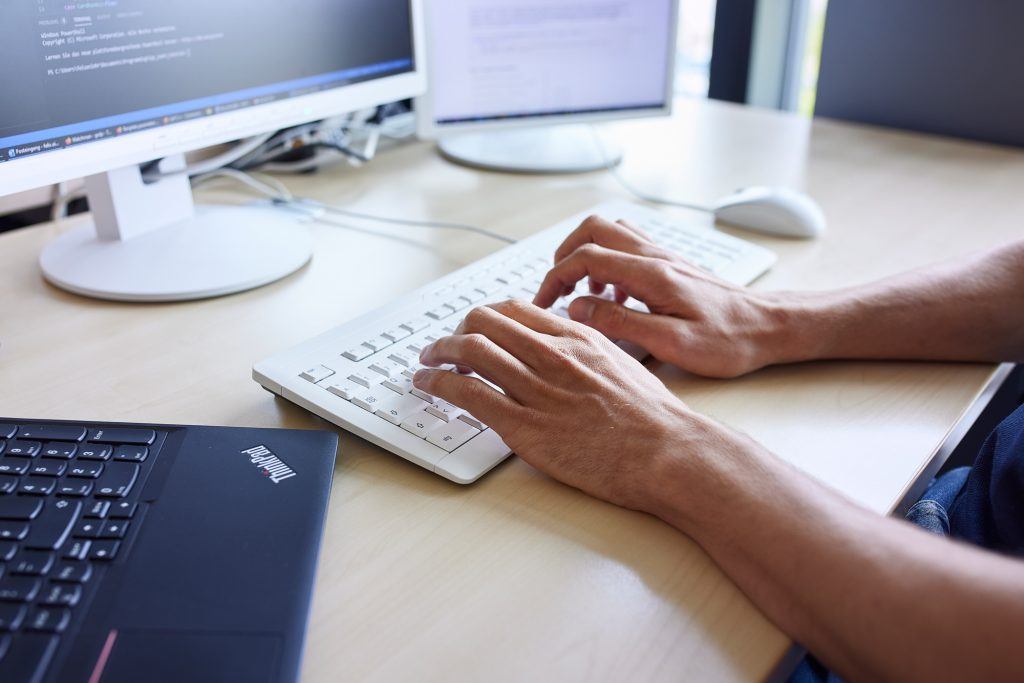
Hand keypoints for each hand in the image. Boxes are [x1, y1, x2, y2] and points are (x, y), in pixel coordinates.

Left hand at [413, 300, 700, 510]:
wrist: (665, 452)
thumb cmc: (652, 417)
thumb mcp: (621, 363)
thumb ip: (586, 351)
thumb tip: (564, 348)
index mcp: (576, 337)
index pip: (514, 309)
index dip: (486, 317)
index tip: (476, 329)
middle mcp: (551, 354)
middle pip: (483, 321)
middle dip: (456, 330)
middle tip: (445, 346)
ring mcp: (535, 388)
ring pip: (468, 351)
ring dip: (437, 353)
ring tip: (427, 362)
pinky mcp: (523, 425)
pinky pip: (467, 393)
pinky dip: (438, 383)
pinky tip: (428, 384)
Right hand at [532, 215, 796, 377]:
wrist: (769, 327)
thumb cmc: (729, 340)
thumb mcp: (671, 343)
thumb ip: (620, 324)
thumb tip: (579, 310)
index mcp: (651, 273)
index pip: (586, 256)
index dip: (555, 278)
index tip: (544, 304)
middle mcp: (656, 256)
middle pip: (593, 230)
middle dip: (564, 257)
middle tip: (556, 291)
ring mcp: (664, 257)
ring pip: (610, 234)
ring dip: (586, 258)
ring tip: (584, 296)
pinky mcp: (671, 265)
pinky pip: (628, 250)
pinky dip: (608, 267)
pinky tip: (616, 301)